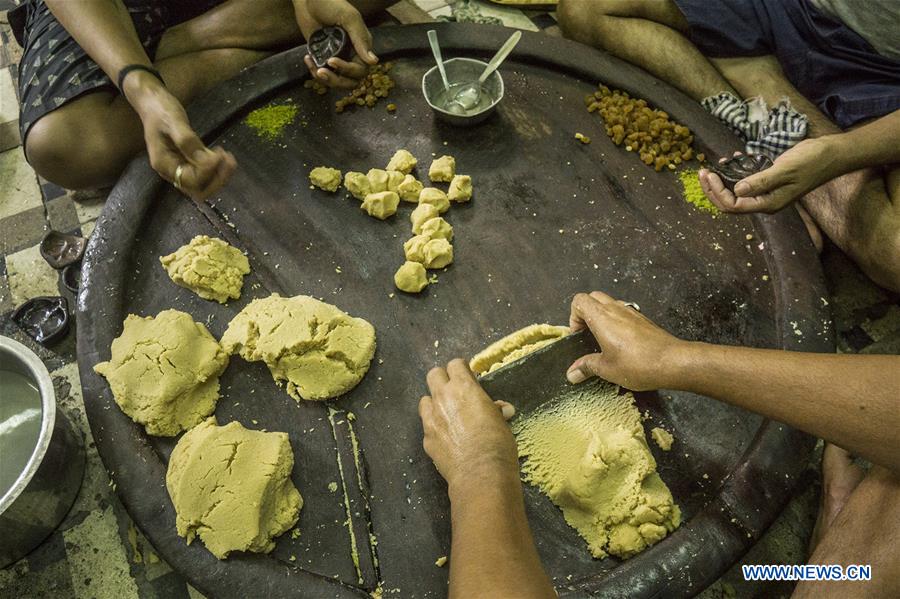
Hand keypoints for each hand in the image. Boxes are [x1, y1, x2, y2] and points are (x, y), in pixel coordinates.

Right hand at [127, 73, 235, 200]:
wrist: (152, 102)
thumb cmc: (160, 110)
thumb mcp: (174, 122)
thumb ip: (187, 141)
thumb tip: (205, 161)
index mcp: (164, 164)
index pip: (190, 180)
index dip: (208, 170)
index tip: (219, 153)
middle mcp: (171, 172)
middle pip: (198, 190)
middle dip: (217, 179)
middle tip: (229, 160)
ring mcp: (179, 168)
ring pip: (203, 185)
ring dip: (220, 175)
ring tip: (229, 158)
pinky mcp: (187, 162)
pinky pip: (204, 174)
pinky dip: (216, 169)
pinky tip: (222, 155)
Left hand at [293, 0, 377, 87]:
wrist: (308, 0)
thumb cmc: (331, 3)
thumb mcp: (349, 18)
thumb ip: (360, 39)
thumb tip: (374, 62)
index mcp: (361, 46)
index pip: (361, 69)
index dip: (348, 70)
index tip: (332, 61)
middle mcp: (351, 55)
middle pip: (351, 81)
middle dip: (337, 81)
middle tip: (322, 72)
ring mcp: (337, 57)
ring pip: (338, 81)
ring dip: (326, 80)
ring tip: (315, 69)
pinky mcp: (323, 58)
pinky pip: (323, 74)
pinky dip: (314, 72)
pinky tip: (307, 59)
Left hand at [419, 359, 518, 495]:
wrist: (480, 473)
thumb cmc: (497, 444)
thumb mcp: (501, 422)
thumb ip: (494, 411)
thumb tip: (502, 410)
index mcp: (465, 387)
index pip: (455, 364)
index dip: (462, 370)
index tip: (468, 377)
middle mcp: (444, 397)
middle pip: (433, 375)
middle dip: (442, 379)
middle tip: (454, 391)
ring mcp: (431, 418)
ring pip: (424, 399)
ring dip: (434, 403)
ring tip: (447, 414)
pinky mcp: (426, 437)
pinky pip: (426, 424)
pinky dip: (434, 427)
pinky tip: (446, 437)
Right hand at [567, 291, 685, 390]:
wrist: (673, 362)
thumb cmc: (639, 364)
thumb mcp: (607, 369)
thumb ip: (586, 367)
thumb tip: (572, 373)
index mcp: (602, 317)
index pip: (579, 301)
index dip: (574, 317)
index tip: (578, 335)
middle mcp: (616, 309)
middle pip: (593, 297)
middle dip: (586, 313)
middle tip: (588, 334)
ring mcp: (632, 312)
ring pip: (610, 303)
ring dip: (602, 316)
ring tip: (604, 339)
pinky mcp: (644, 319)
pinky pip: (625, 312)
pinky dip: (618, 321)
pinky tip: (622, 342)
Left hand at [698, 138, 835, 213]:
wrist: (832, 154)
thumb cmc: (811, 162)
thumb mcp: (784, 170)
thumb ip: (760, 182)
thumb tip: (736, 190)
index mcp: (768, 204)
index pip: (733, 206)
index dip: (716, 192)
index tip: (708, 174)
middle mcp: (765, 201)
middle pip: (730, 203)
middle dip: (713, 189)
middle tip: (702, 172)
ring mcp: (767, 192)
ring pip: (736, 192)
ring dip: (723, 180)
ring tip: (713, 165)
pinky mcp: (769, 181)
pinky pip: (747, 180)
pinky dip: (737, 171)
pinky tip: (733, 158)